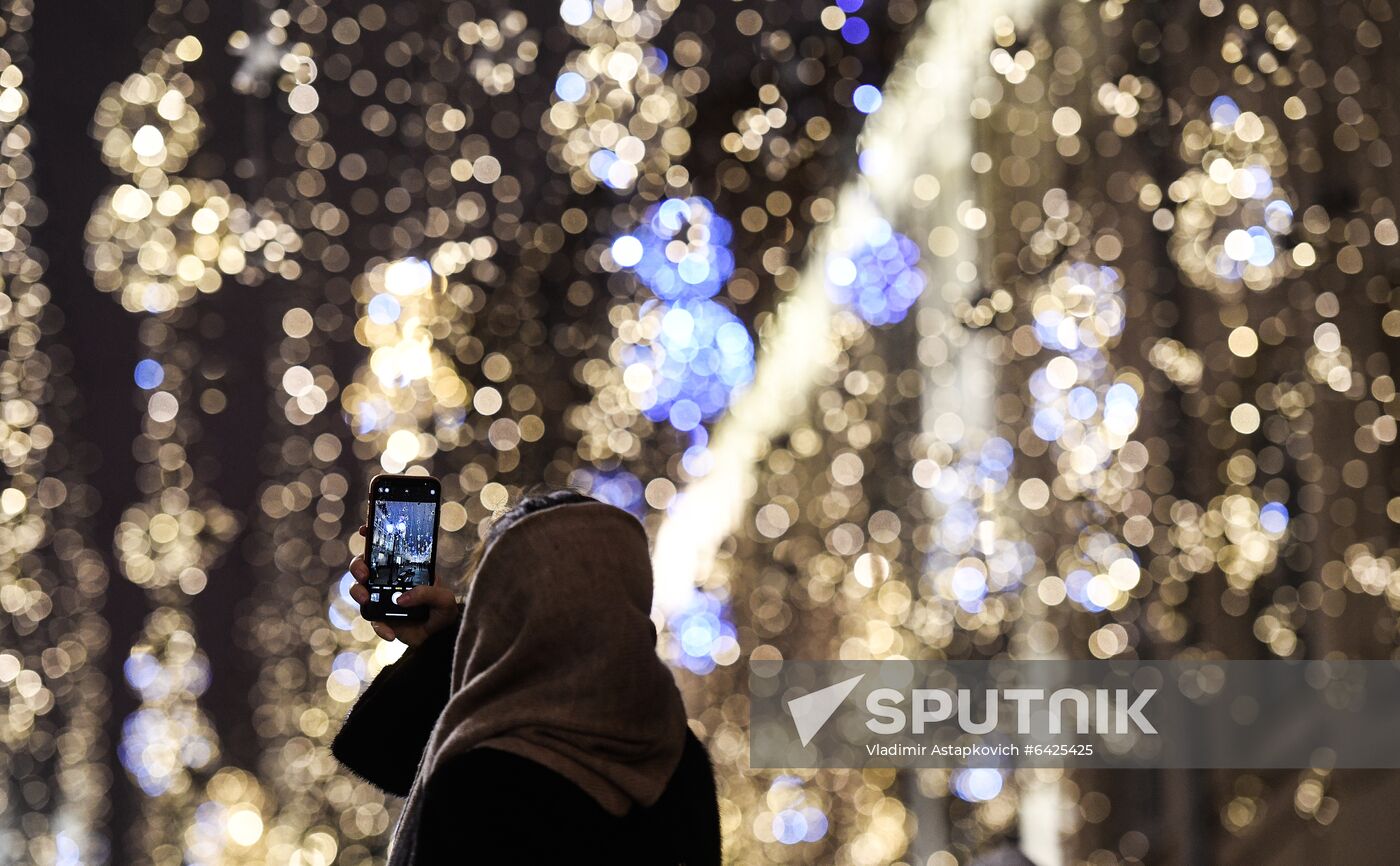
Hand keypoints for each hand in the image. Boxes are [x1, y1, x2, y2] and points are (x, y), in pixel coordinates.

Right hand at [347, 525, 458, 646]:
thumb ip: (428, 593)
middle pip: (362, 566)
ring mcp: (381, 599)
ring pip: (359, 590)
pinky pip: (373, 622)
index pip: (384, 548)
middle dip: (357, 566)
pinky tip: (390, 633)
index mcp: (403, 567)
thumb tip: (402, 599)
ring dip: (358, 592)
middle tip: (364, 573)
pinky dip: (379, 627)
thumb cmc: (443, 610)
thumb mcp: (444, 597)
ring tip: (366, 599)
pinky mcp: (381, 619)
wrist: (441, 636)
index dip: (372, 536)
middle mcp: (387, 580)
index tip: (365, 529)